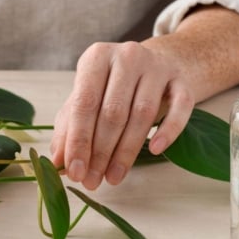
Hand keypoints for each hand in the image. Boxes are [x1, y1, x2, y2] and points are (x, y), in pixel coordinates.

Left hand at [50, 40, 194, 189]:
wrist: (152, 65)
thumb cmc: (110, 87)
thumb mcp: (85, 101)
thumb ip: (69, 129)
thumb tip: (57, 162)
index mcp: (97, 57)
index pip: (85, 103)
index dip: (78, 141)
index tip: (75, 171)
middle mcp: (128, 56)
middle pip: (113, 112)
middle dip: (100, 152)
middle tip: (93, 181)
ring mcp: (157, 66)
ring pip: (143, 114)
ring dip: (126, 151)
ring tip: (113, 177)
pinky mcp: (181, 80)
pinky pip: (180, 108)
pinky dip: (168, 130)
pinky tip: (155, 150)